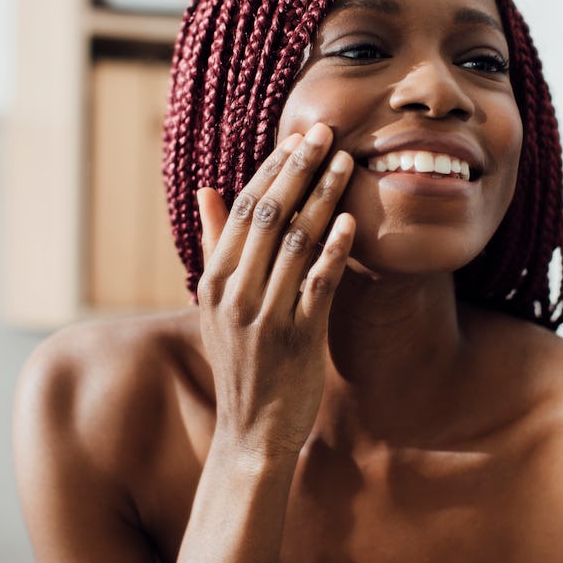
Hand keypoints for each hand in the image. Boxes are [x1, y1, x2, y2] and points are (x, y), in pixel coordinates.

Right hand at [196, 123, 354, 458]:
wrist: (252, 430)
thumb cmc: (240, 358)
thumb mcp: (215, 304)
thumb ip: (215, 245)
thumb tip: (209, 190)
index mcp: (213, 279)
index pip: (242, 208)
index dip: (272, 169)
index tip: (299, 138)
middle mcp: (234, 292)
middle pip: (269, 214)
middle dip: (300, 168)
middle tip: (326, 132)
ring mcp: (264, 316)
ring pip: (296, 240)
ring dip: (324, 197)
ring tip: (347, 164)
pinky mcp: (297, 338)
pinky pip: (318, 283)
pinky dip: (335, 250)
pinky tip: (352, 222)